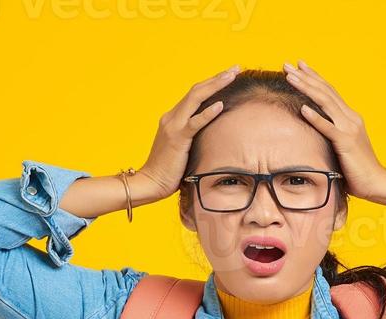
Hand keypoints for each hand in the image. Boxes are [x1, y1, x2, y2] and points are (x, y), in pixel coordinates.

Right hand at [137, 65, 239, 200]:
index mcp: (173, 118)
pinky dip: (207, 113)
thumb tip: (212, 136)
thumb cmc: (168, 171)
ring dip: (215, 85)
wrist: (150, 182)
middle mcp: (172, 117)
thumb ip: (193, 138)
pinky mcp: (177, 139)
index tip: (228, 75)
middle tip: (236, 68)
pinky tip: (220, 105)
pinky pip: (194, 123)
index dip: (212, 83)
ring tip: (232, 76)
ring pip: (196, 98)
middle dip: (217, 78)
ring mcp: (173, 126)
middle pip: (196, 90)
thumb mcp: (182, 148)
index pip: (194, 94)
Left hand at [284, 60, 385, 204]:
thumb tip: (317, 133)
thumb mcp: (344, 147)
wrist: (377, 182)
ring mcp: (349, 129)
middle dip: (305, 77)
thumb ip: (333, 135)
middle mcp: (350, 118)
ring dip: (306, 88)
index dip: (314, 77)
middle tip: (287, 64)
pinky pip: (328, 128)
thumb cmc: (358, 169)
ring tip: (290, 78)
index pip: (330, 91)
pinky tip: (303, 108)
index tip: (299, 65)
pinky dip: (316, 117)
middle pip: (325, 91)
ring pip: (325, 103)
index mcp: (350, 118)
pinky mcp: (346, 143)